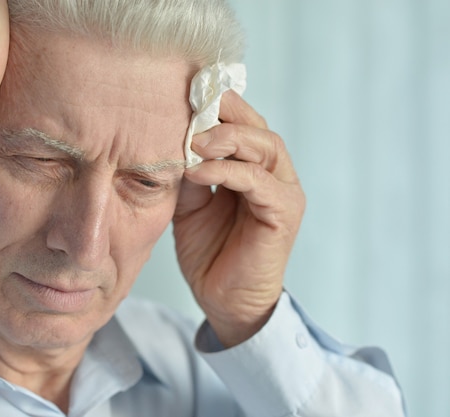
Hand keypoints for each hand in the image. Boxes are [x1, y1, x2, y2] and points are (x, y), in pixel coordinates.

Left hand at [173, 92, 304, 347]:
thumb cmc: (209, 252)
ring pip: (264, 146)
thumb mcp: (189, 204)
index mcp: (252, 167)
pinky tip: (198, 171)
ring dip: (227, 138)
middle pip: (257, 126)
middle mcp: (273, 174)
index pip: (241, 123)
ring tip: (194, 141)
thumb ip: (187, 172)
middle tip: (189, 111)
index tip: (184, 93)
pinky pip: (258, 181)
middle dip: (222, 115)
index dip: (217, 106)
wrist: (223, 300)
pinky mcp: (283, 213)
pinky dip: (228, 171)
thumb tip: (171, 139)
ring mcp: (282, 192)